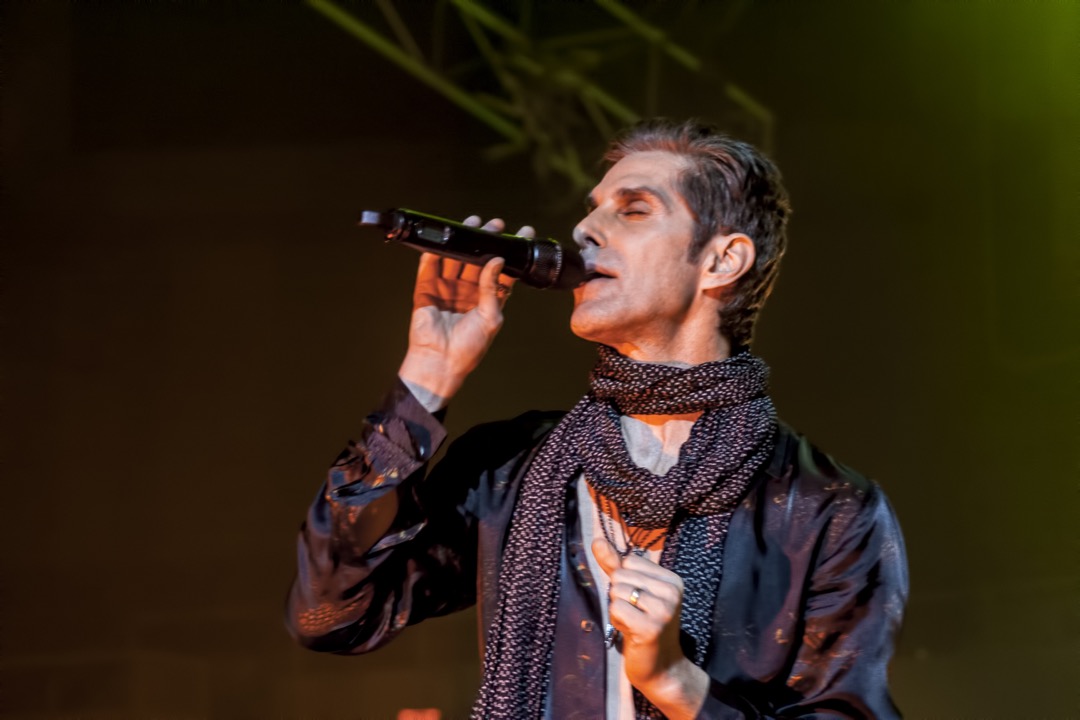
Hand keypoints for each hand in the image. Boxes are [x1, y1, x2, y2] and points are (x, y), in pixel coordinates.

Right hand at [398, 216, 531, 410]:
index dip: (511, 252)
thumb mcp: (490, 317)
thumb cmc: (469, 348)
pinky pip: (429, 267)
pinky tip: (441, 240)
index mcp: (488, 298)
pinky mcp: (426, 290)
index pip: (502, 270)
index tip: (523, 234)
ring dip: (461, 241)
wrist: (440, 363)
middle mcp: (468, 290)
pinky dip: (433, 254)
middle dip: (485, 240)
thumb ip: (493, 288)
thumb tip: (497, 260)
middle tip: (495, 224)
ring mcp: (446, 289)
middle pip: (477, 259)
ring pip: (454, 259)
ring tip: (471, 224)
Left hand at [593, 538, 708, 719]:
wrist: (662, 667)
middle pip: (620, 575)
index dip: (624, 581)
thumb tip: (596, 540)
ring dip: (617, 610)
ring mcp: (663, 610)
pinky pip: (616, 609)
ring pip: (617, 591)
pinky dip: (616, 621)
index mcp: (672, 579)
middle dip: (618, 596)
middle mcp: (672, 591)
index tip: (638, 601)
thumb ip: (614, 565)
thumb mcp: (633, 590)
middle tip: (635, 615)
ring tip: (633, 623)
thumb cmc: (645, 626)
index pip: (629, 561)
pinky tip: (630, 632)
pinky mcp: (651, 627)